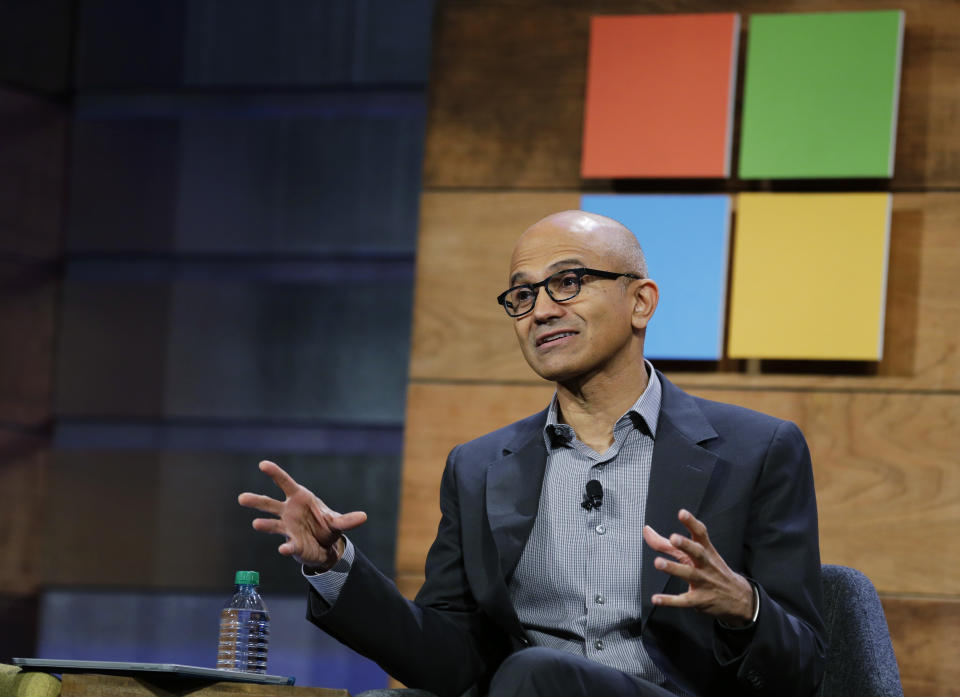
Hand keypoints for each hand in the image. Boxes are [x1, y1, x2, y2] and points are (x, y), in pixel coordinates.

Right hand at [238, 460, 367, 570]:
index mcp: (300, 498)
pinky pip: (288, 544)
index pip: (285, 483)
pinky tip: (284, 549)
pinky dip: (287, 547)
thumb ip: (348, 520)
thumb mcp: (337, 522)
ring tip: (256, 524)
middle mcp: (289, 511)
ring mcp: (287, 527)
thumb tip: (364, 517)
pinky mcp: (291, 542)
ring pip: (270, 524)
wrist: (325, 546)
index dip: (274, 473)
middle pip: (269, 504)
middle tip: (241, 498)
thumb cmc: (326, 526)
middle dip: (256, 500)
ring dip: (263, 524)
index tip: (262, 464)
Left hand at [643, 509, 754, 625]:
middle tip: (673, 538)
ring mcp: (703, 582)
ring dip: (673, 568)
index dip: (691, 523)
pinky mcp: (699, 600)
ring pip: (689, 574)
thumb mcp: (694, 555)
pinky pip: (684, 600)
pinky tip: (655, 599)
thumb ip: (667, 544)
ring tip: (658, 562)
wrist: (738, 598)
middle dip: (686, 545)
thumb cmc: (710, 570)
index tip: (682, 513)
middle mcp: (705, 564)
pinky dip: (669, 600)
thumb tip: (646, 530)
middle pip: (697, 552)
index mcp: (706, 551)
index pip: (700, 534)